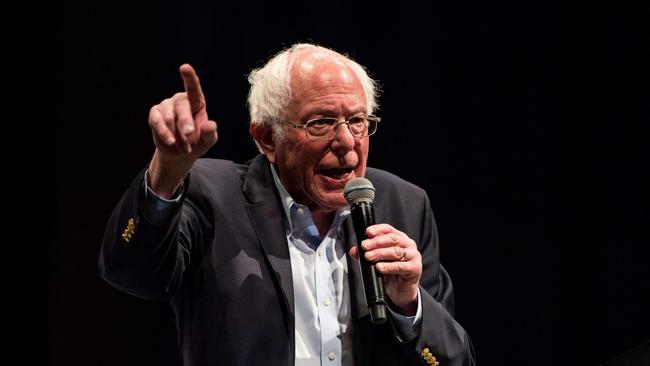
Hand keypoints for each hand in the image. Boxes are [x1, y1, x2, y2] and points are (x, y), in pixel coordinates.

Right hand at [147, 64, 217, 196]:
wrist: (180, 154)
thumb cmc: (197, 142)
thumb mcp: (207, 141)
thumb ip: (210, 134)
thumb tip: (211, 125)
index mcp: (197, 102)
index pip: (193, 87)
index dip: (189, 77)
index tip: (184, 67)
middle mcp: (181, 100)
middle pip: (182, 107)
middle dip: (185, 123)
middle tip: (189, 135)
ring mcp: (166, 106)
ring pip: (169, 117)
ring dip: (177, 135)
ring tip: (184, 147)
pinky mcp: (155, 114)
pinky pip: (157, 121)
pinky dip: (164, 133)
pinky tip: (170, 141)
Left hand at [349, 224, 421, 315]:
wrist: (400, 291)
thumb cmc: (390, 273)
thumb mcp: (377, 261)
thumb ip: (366, 254)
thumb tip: (354, 250)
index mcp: (400, 239)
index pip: (388, 229)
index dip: (378, 229)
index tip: (367, 232)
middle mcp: (408, 245)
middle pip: (392, 239)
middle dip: (376, 242)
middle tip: (364, 246)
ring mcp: (413, 256)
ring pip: (396, 251)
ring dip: (380, 253)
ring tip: (368, 257)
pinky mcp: (415, 268)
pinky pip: (401, 266)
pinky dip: (388, 266)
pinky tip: (379, 267)